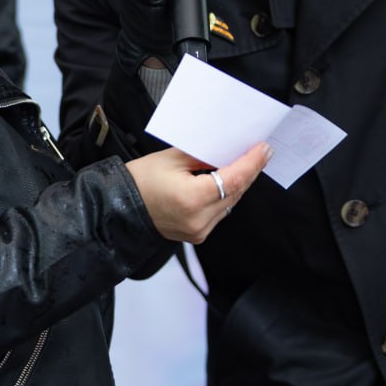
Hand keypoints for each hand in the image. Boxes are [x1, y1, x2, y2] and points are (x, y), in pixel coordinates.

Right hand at [125, 142, 270, 243]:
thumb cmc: (140, 180)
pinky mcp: (198, 235)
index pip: (233, 180)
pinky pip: (220, 213)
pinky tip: (226, 183)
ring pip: (231, 204)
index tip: (263, 150)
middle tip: (259, 152)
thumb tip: (228, 150)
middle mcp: (199, 219)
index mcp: (192, 198)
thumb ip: (203, 155)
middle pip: (236, 193)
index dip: (252, 164)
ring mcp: (199, 230)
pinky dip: (226, 197)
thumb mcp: (172, 158)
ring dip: (239, 184)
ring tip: (244, 164)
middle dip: (248, 172)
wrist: (121, 206)